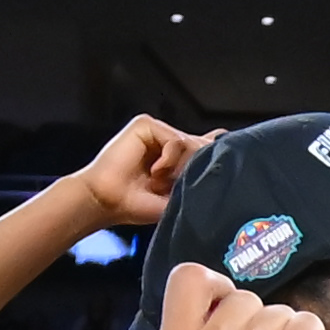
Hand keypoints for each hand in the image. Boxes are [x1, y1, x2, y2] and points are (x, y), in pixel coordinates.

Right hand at [70, 111, 209, 232]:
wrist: (108, 202)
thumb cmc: (137, 204)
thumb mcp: (178, 195)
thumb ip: (199, 178)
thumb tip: (221, 163)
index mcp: (177, 157)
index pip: (207, 144)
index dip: (217, 151)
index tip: (219, 163)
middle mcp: (169, 141)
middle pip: (203, 146)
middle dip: (194, 169)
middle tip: (171, 186)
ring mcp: (158, 132)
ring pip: (191, 143)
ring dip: (179, 168)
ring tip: (158, 182)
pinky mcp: (146, 124)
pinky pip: (176, 140)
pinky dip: (169, 160)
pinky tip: (154, 172)